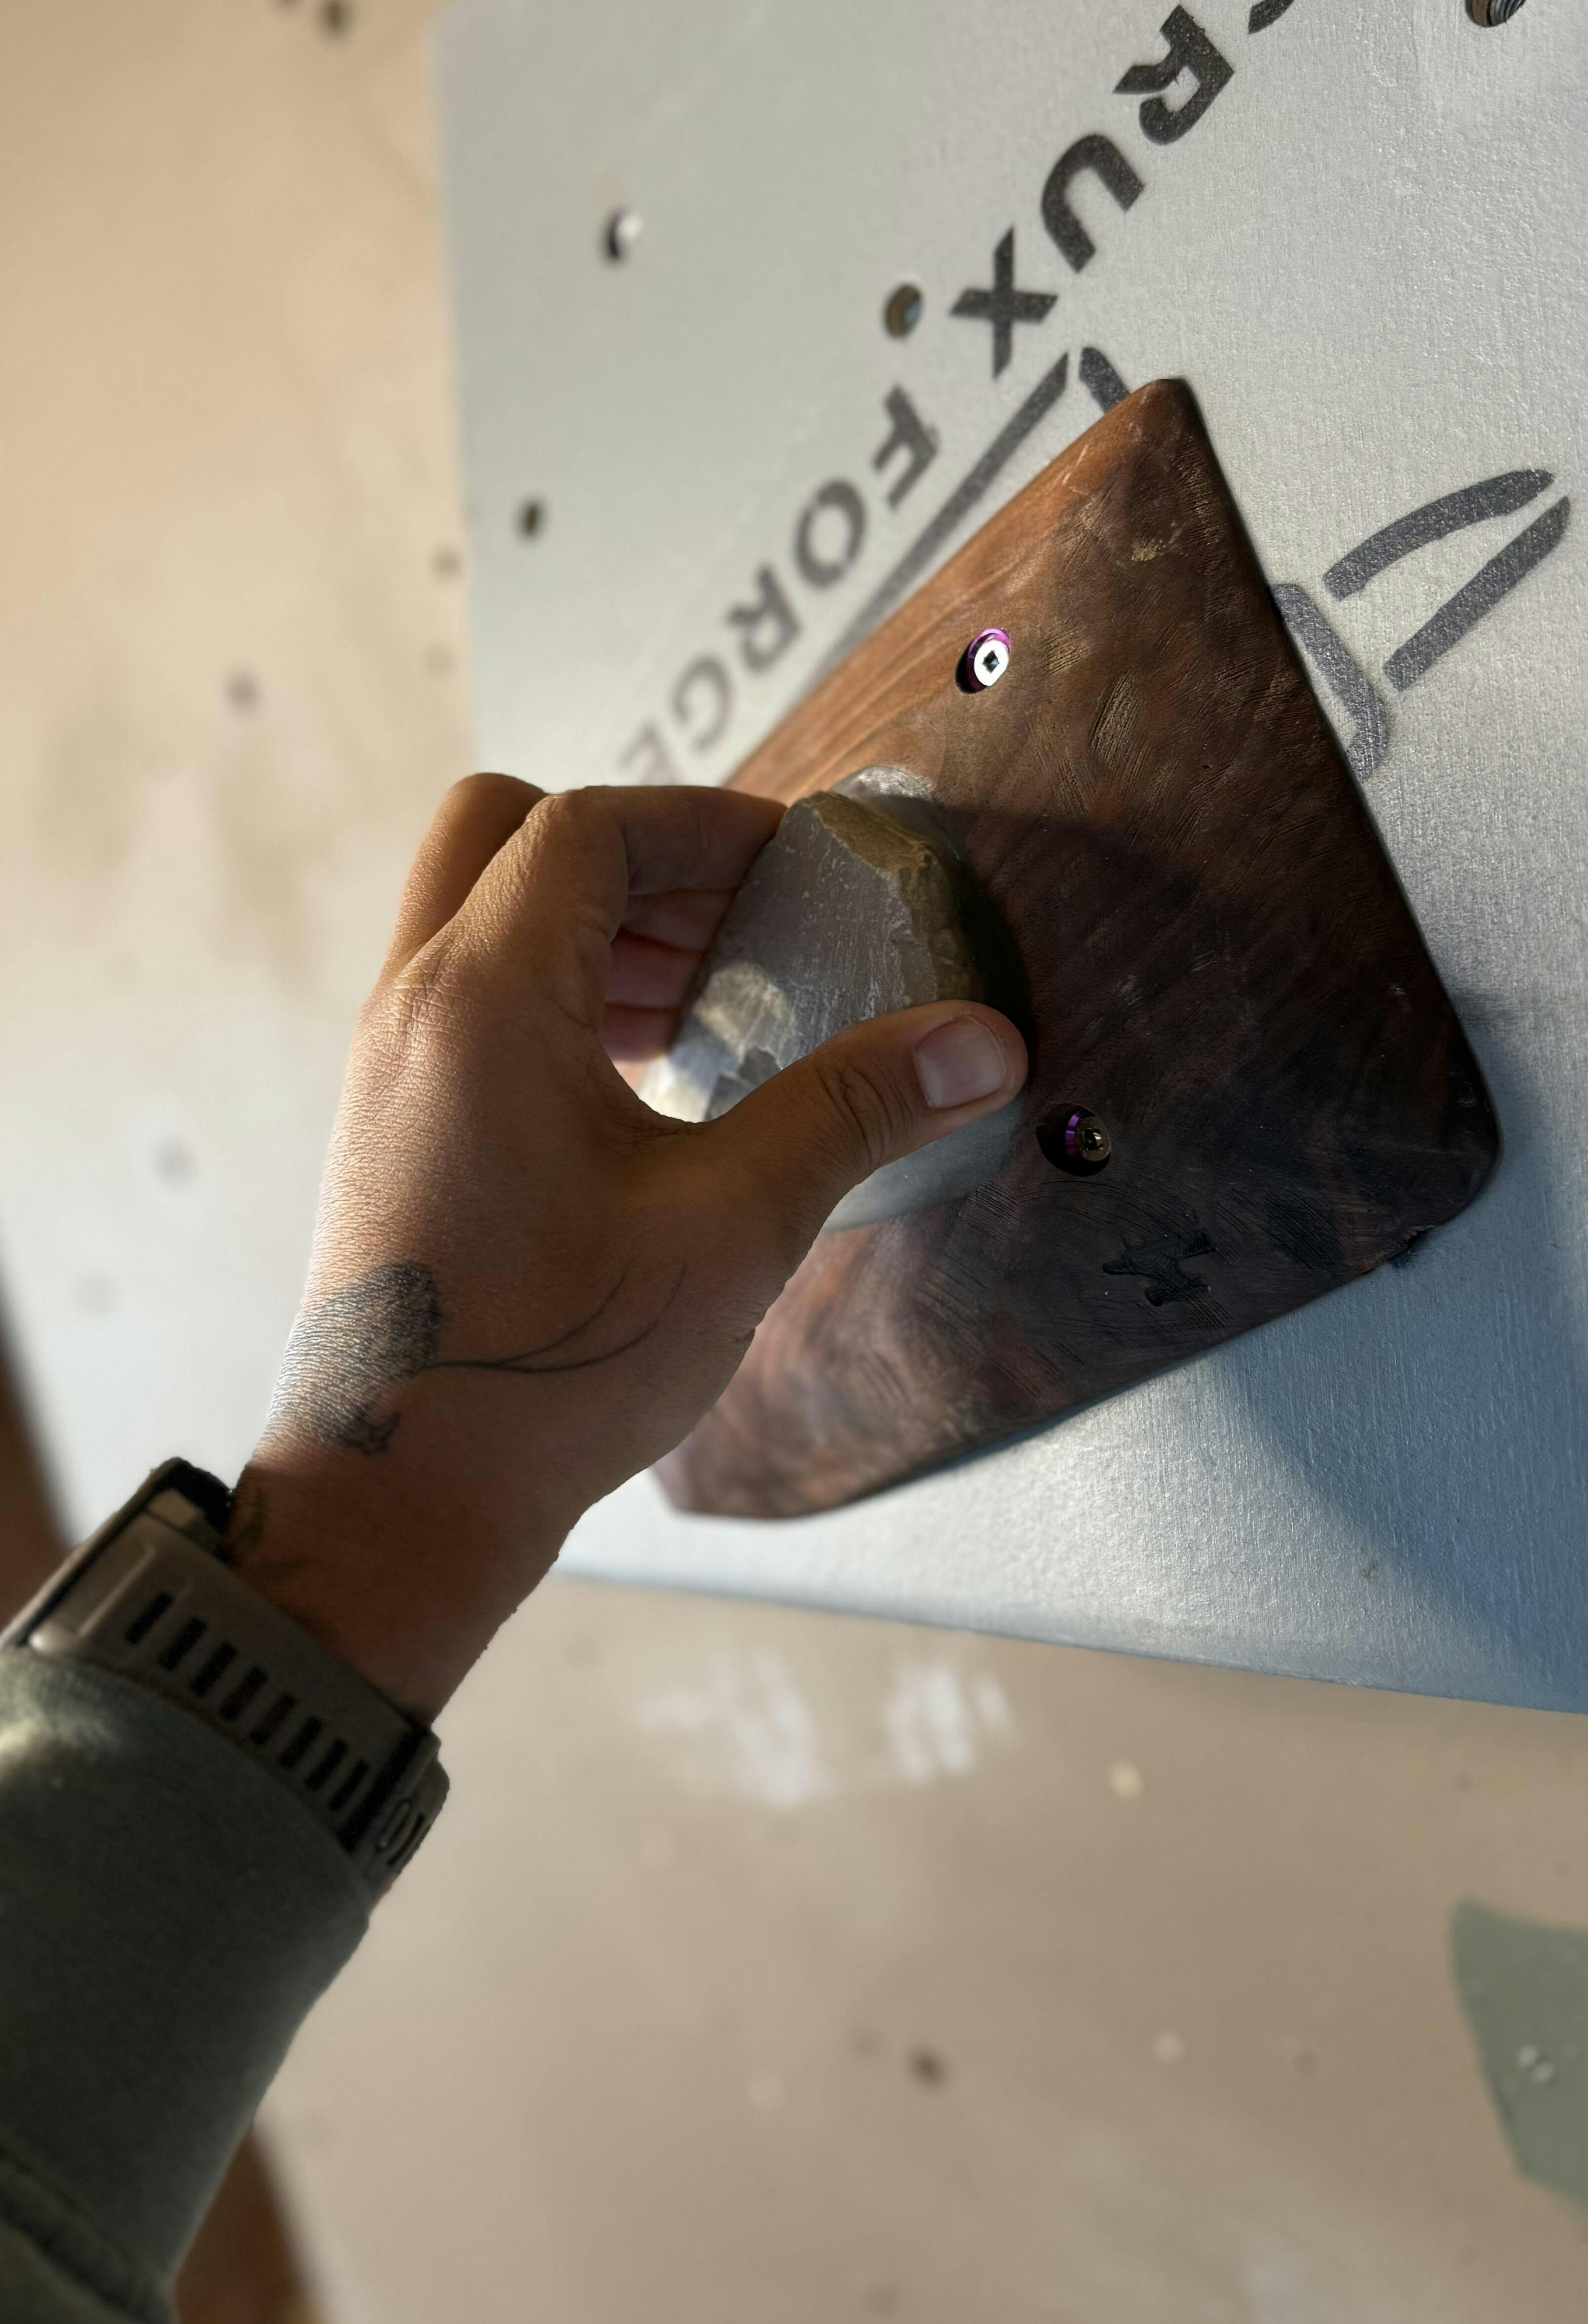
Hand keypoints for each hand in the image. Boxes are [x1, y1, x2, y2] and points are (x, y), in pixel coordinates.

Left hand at [230, 777, 1025, 1715]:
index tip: (791, 869)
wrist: (400, 1498)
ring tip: (709, 1005)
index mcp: (485, 1000)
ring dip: (596, 926)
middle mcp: (413, 1008)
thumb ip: (853, 1110)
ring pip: (481, 914)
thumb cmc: (550, 1365)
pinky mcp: (391, 1123)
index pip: (589, 828)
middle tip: (738, 926)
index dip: (703, 825)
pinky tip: (648, 1079)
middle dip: (633, 854)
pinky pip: (467, 995)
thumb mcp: (732, 1227)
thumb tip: (979, 1043)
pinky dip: (555, 991)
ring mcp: (388, 1066)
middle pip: (503, 831)